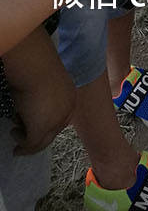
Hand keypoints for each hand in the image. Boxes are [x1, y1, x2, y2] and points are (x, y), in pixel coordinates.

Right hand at [4, 29, 74, 155]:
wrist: (36, 66)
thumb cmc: (39, 69)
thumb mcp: (48, 85)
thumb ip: (47, 98)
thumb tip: (35, 109)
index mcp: (71, 99)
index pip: (61, 120)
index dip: (47, 127)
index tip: (32, 126)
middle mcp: (67, 112)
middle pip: (53, 133)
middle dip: (37, 137)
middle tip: (21, 135)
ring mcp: (56, 123)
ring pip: (43, 142)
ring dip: (27, 142)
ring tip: (15, 133)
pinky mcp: (41, 129)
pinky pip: (32, 143)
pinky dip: (22, 143)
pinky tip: (14, 132)